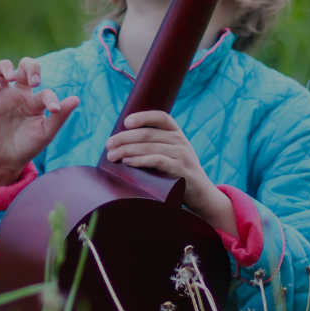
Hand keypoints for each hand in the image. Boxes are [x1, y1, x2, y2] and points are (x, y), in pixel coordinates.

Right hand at [0, 57, 79, 188]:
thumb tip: (77, 99)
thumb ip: (60, 116)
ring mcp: (3, 96)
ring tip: (11, 77)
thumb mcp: (46, 133)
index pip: (45, 91)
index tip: (54, 110)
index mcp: (35, 102)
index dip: (51, 98)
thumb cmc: (28, 147)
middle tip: (35, 81)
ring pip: (3, 68)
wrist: (6, 161)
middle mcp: (20, 95)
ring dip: (6, 67)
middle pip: (25, 67)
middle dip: (31, 67)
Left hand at [104, 111, 237, 236]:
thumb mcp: (171, 154)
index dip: (143, 117)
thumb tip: (122, 142)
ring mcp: (181, 154)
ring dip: (127, 150)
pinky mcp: (180, 170)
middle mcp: (180, 140)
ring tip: (112, 155)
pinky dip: (140, 160)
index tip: (126, 122)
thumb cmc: (178, 173)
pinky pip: (157, 161)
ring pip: (149, 147)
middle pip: (148, 133)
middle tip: (108, 145)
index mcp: (177, 133)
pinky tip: (127, 162)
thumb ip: (154, 145)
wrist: (201, 194)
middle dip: (124, 138)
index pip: (161, 116)